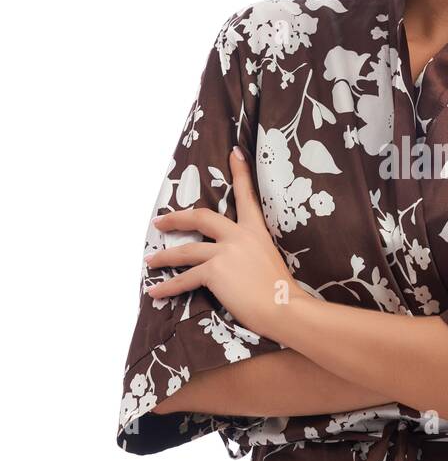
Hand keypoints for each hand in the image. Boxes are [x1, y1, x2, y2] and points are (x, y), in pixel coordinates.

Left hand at [143, 144, 302, 339]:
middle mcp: (239, 236)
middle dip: (176, 219)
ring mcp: (226, 252)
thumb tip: (238, 263)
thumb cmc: (281, 293)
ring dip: (164, 257)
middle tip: (159, 221)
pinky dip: (168, 287)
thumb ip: (252, 254)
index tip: (234, 152)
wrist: (284, 308)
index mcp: (256, 232)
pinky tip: (156, 292)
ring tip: (150, 260)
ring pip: (185, 251)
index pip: (247, 196)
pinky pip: (185, 279)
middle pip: (201, 218)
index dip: (241, 172)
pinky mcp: (215, 271)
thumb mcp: (270, 261)